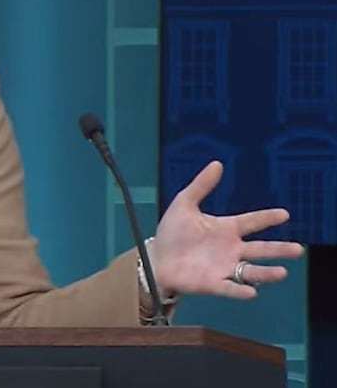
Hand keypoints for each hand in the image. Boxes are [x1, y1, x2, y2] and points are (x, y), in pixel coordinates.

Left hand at [148, 161, 303, 299]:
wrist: (157, 258)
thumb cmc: (173, 233)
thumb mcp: (184, 204)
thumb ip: (201, 186)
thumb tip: (217, 164)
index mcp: (226, 229)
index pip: (251, 222)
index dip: (266, 218)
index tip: (284, 214)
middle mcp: (231, 249)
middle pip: (260, 249)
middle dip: (279, 250)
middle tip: (298, 249)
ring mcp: (225, 268)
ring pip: (251, 271)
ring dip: (266, 273)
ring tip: (282, 272)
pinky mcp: (214, 284)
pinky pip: (230, 288)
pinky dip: (240, 291)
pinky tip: (251, 292)